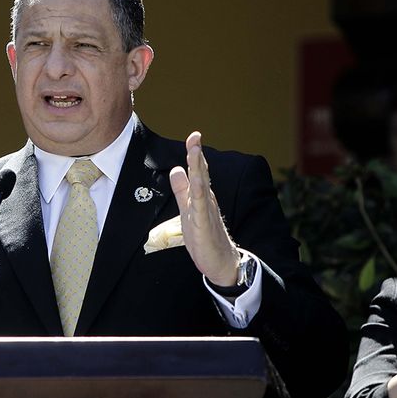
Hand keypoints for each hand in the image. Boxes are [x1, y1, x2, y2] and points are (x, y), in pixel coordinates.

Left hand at [169, 132, 239, 285]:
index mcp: (202, 195)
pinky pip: (201, 208)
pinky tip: (196, 183)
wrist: (221, 262)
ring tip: (195, 151)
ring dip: (198, 168)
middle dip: (197, 154)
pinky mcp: (204, 225)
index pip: (198, 171)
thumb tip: (176, 169)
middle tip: (195, 136)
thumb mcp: (187, 209)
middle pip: (201, 173)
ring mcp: (206, 212)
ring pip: (201, 186)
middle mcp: (206, 200)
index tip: (193, 136)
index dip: (194, 153)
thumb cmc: (204, 236)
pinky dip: (198, 194)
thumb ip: (182, 190)